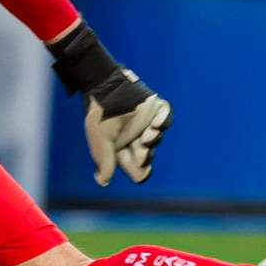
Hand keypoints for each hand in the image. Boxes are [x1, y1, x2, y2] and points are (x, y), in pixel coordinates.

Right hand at [49, 22, 171, 185]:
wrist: (102, 84)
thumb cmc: (99, 113)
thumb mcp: (99, 139)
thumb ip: (104, 160)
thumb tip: (103, 182)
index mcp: (122, 148)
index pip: (135, 167)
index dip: (140, 172)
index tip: (142, 172)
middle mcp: (135, 137)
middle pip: (147, 154)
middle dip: (146, 156)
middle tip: (143, 154)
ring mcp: (146, 122)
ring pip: (157, 136)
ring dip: (154, 139)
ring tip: (147, 137)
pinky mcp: (154, 107)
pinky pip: (166, 116)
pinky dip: (164, 120)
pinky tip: (156, 124)